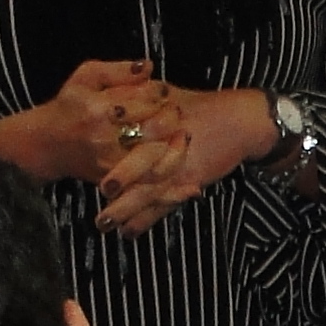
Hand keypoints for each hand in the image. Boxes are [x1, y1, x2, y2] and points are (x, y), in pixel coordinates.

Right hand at [0, 60, 181, 186]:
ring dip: (175, 147)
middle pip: (155, 129)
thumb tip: (148, 66)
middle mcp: (104, 138)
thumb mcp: (86, 77)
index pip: (144, 99)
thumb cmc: (70, 105)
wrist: (48, 144)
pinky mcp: (114, 181)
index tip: (163, 91)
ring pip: (156, 159)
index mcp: (99, 109)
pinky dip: (169, 183)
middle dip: (171, 117)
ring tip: (181, 135)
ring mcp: (109, 162)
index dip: (160, 93)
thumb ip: (118, 70)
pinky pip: (148, 184)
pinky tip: (187, 178)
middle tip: (175, 111)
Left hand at [94, 86, 278, 234]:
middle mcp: (168, 145)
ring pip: (148, 192)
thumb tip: (110, 100)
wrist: (239, 121)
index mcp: (158, 119)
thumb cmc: (200, 106)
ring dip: (125, 210)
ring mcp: (179, 167)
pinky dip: (146, 221)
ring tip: (104, 224)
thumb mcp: (165, 93)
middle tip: (100, 192)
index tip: (86, 153)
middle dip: (118, 180)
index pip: (130, 133)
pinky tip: (129, 232)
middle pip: (139, 164)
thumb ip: (137, 93)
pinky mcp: (189, 183)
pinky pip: (164, 207)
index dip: (109, 144)